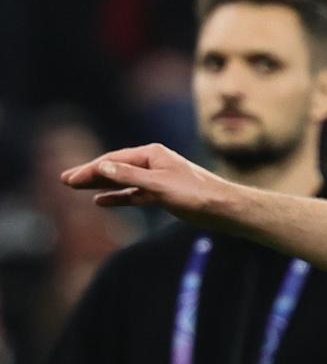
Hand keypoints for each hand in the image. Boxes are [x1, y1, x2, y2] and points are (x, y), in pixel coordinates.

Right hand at [61, 144, 240, 223]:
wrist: (225, 209)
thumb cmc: (197, 194)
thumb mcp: (160, 186)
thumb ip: (130, 177)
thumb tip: (102, 167)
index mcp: (152, 155)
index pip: (114, 161)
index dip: (90, 170)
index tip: (70, 179)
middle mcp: (154, 163)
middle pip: (115, 168)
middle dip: (90, 174)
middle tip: (65, 180)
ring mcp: (158, 179)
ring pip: (122, 181)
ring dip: (100, 185)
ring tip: (77, 188)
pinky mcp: (163, 195)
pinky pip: (134, 194)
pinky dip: (118, 197)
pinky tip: (101, 201)